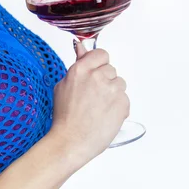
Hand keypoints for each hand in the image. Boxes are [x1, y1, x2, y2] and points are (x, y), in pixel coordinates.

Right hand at [48, 40, 129, 166]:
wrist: (71, 141)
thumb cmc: (65, 117)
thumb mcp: (63, 85)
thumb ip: (77, 65)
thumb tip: (82, 47)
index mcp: (80, 70)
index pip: (101, 54)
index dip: (99, 64)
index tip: (96, 72)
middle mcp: (97, 77)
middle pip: (111, 70)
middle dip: (105, 80)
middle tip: (94, 96)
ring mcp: (111, 90)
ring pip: (120, 84)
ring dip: (113, 93)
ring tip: (99, 108)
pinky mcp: (122, 103)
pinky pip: (125, 99)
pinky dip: (118, 107)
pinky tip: (105, 115)